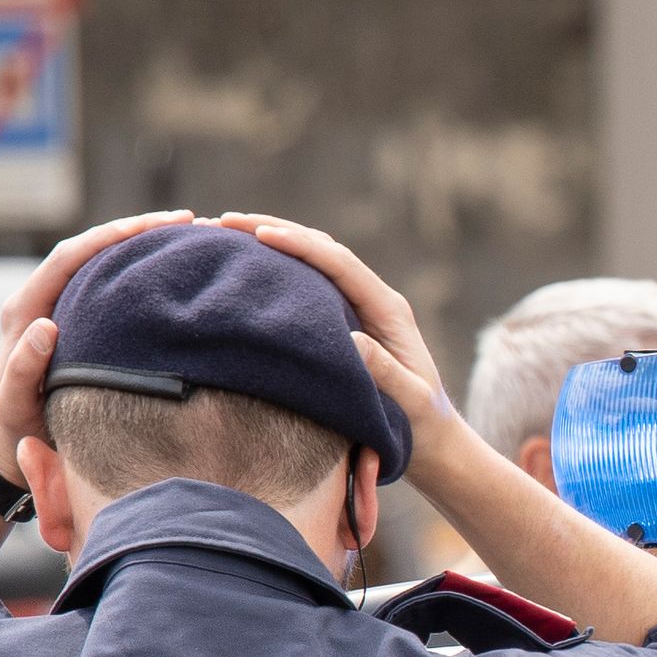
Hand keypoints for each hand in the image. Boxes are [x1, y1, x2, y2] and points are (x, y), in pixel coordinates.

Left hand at [0, 211, 190, 458]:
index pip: (72, 255)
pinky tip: (167, 268)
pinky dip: (135, 268)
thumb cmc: (19, 424)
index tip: (160, 225)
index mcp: (25, 308)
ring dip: (138, 244)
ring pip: (99, 260)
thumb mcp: (16, 401)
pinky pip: (105, 281)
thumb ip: (24, 367)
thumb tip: (47, 325)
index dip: (114, 235)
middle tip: (186, 221)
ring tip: (184, 236)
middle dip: (137, 229)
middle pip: (89, 246)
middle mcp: (40, 297)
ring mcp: (58, 304)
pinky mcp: (74, 316)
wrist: (15, 436)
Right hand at [223, 216, 454, 456]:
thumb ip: (386, 372)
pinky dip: (277, 267)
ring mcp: (358, 305)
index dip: (300, 246)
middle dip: (274, 229)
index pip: (340, 264)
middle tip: (224, 221)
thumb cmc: (422, 421)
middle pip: (321, 248)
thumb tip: (352, 339)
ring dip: (272, 240)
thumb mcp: (410, 400)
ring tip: (223, 231)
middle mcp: (373, 298)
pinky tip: (244, 265)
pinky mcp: (343, 317)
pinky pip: (307, 282)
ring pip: (312, 259)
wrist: (432, 435)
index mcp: (388, 309)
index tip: (260, 235)